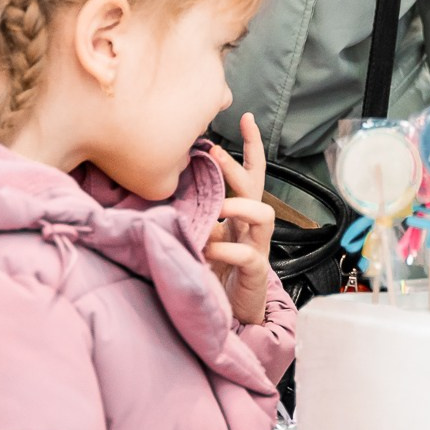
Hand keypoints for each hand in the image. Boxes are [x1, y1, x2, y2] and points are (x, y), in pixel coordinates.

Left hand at [205, 113, 275, 325]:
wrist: (234, 313)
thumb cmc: (217, 270)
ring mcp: (257, 246)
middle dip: (237, 166)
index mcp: (241, 213)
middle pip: (256, 185)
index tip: (244, 116)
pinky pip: (246, 254)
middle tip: (215, 153)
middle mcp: (252, 225)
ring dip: (239, 206)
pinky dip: (226, 249)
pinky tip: (208, 250)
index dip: (251, 144)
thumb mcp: (204, 236)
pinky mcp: (254, 271)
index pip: (252, 171)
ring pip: (263, 214)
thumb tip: (166, 190)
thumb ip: (196, 216)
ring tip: (219, 207)